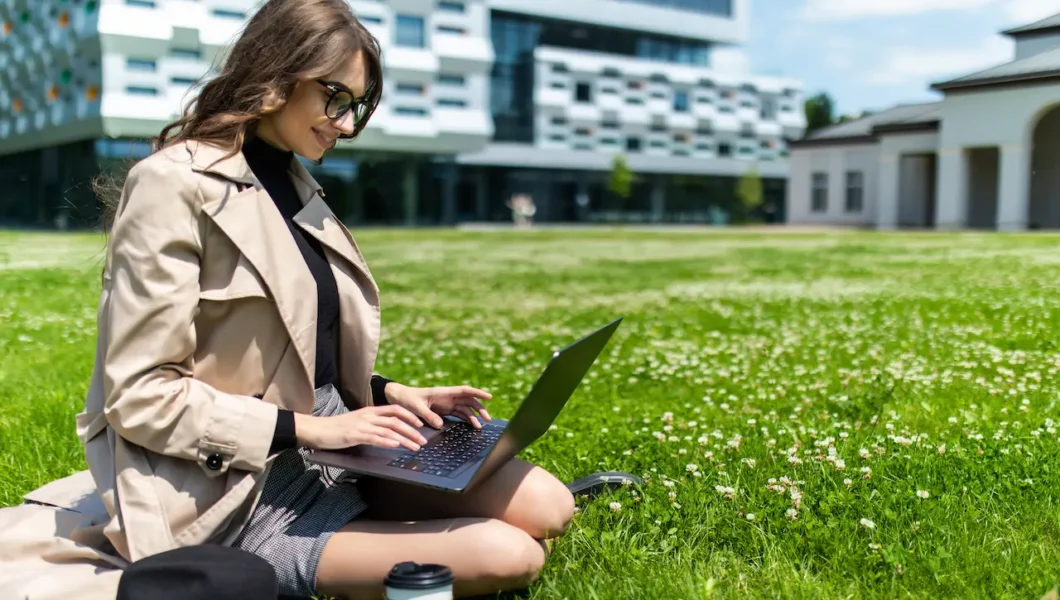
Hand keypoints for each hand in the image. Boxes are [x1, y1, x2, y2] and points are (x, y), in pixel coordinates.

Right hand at [293, 406, 427, 451]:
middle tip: (423, 441)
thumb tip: (387, 433)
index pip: (395, 409)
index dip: (410, 416)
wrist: (316, 429)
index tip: (420, 425)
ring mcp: (361, 425)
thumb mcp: (357, 422)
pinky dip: (387, 441)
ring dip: (405, 439)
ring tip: (415, 447)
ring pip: (389, 430)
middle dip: (412, 431)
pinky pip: (374, 437)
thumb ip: (371, 425)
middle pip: (396, 420)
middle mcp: (368, 415)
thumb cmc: (336, 428)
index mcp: (369, 411)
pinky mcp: (354, 435)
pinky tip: (396, 446)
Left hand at [384, 382, 492, 429]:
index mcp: (444, 392)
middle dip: (480, 409)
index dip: (477, 393)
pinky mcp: (445, 410)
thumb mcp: (416, 407)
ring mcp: (448, 404)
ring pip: (466, 408)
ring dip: (474, 416)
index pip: (465, 391)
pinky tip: (472, 426)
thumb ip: (428, 415)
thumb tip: (440, 424)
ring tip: (481, 426)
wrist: (400, 398)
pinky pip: (459, 414)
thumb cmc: (408, 399)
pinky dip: (466, 420)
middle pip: (469, 401)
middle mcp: (449, 397)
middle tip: (488, 419)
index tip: (489, 397)